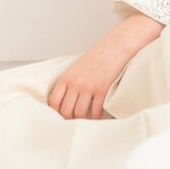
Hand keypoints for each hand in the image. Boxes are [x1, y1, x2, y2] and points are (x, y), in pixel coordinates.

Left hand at [47, 12, 163, 119]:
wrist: (115, 46)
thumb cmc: (97, 55)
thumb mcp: (78, 66)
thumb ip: (70, 81)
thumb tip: (66, 100)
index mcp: (68, 76)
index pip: (54, 100)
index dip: (55, 112)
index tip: (59, 116)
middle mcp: (76, 83)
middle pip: (66, 111)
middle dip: (68, 119)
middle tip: (73, 122)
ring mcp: (89, 87)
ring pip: (80, 113)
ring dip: (82, 120)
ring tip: (85, 121)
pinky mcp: (102, 91)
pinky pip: (96, 112)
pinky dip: (96, 118)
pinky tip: (97, 117)